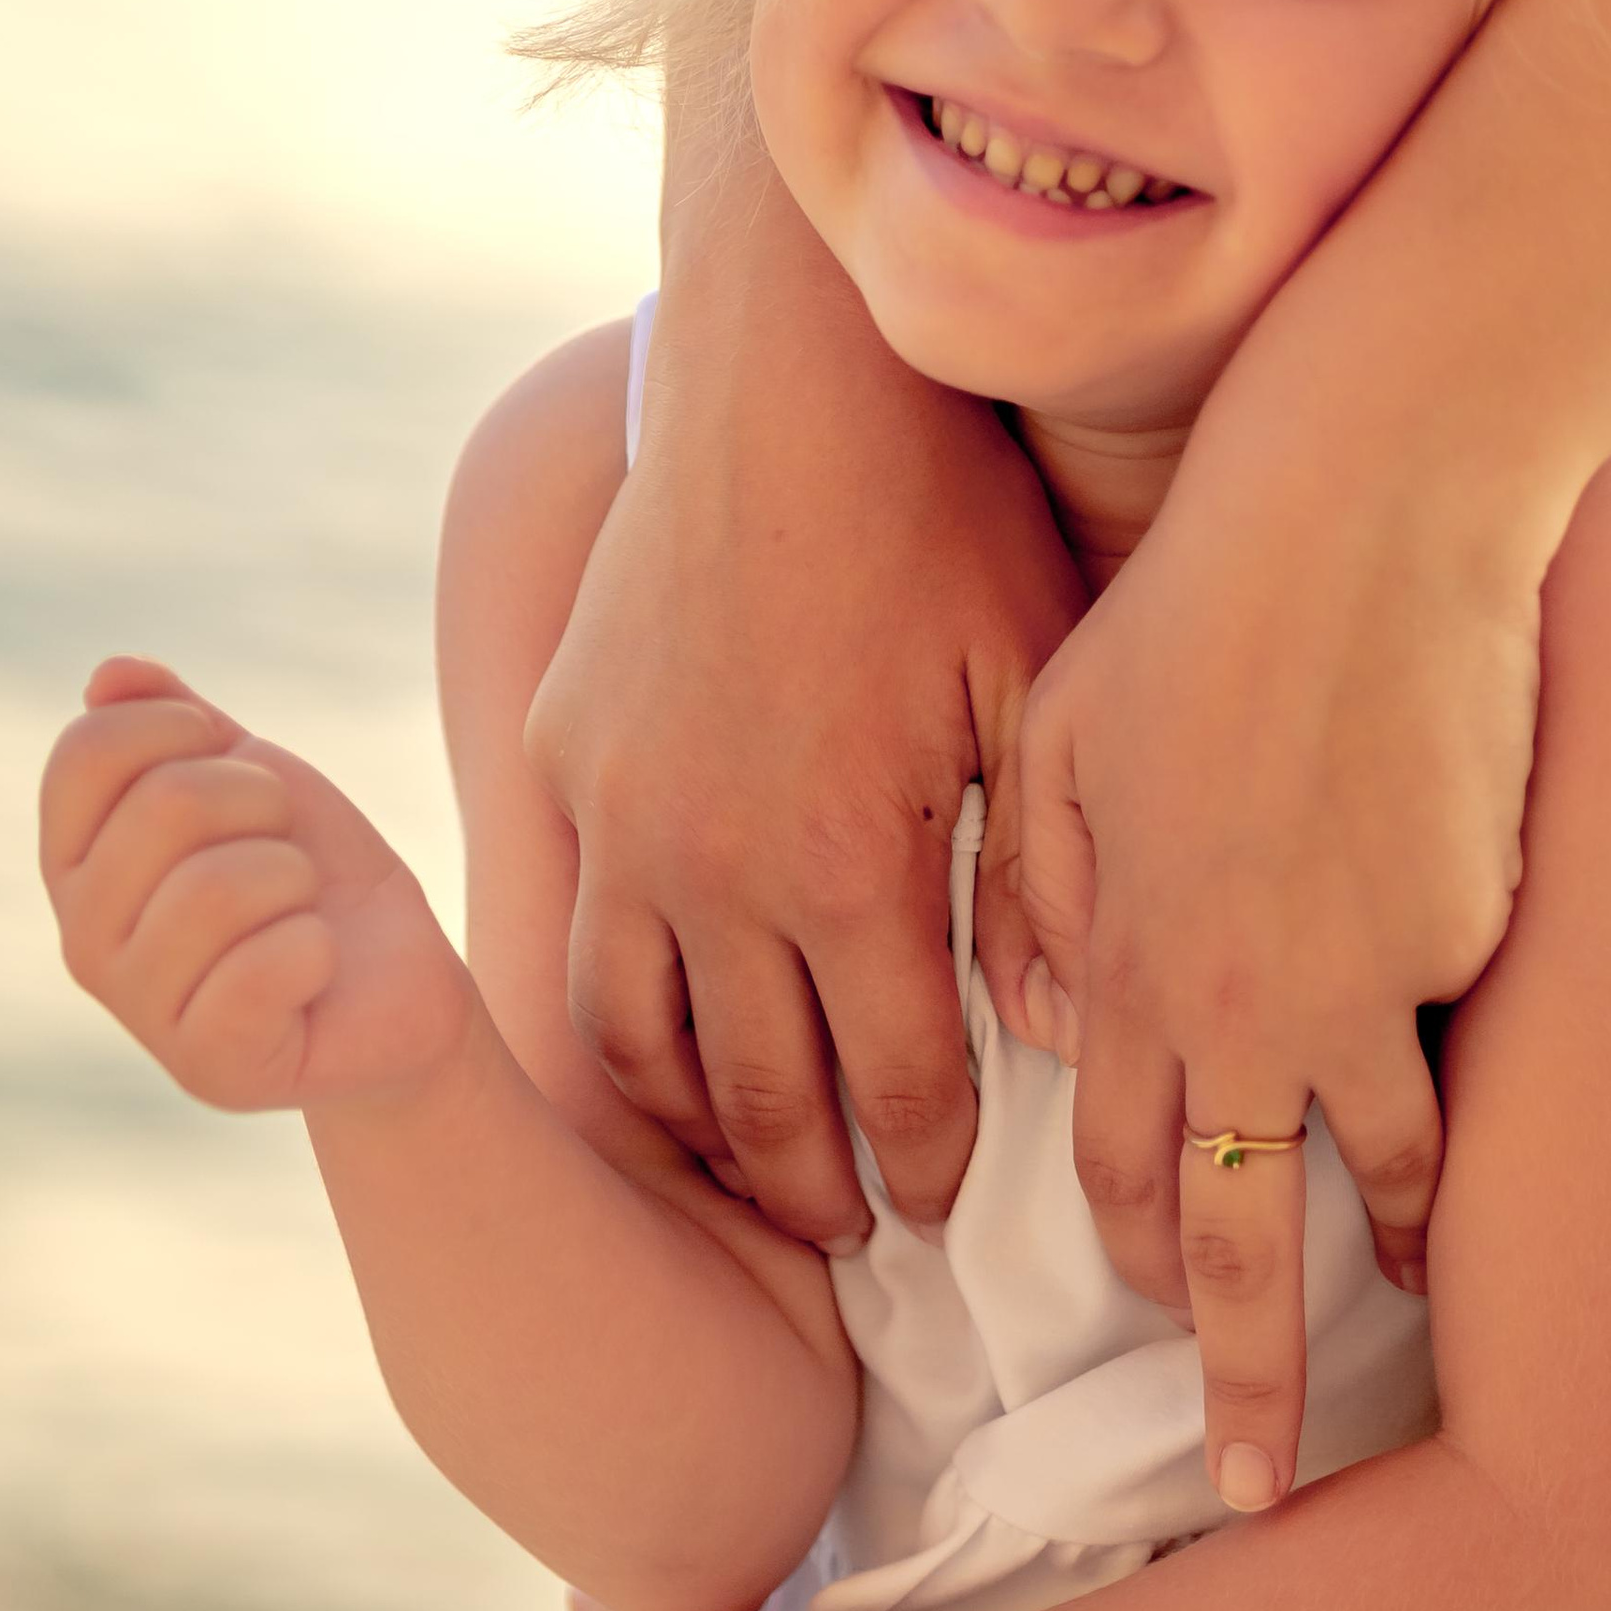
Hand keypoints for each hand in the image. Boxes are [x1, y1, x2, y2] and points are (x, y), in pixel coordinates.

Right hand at [39, 657, 474, 1107]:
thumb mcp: (250, 776)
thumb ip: (176, 722)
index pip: (85, 752)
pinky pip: (265, 968)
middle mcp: (84, 938)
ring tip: (298, 912)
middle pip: (165, 805)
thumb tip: (109, 675)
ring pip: (219, 886)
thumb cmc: (312, 875)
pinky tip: (313, 970)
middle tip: (286, 852)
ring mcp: (140, 1011)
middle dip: (263, 804)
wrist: (396, 980)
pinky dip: (316, 949)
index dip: (183, 728)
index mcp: (77, 861)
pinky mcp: (210, 1067)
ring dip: (295, 880)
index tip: (237, 765)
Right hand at [526, 173, 1082, 1249]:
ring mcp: (618, 814)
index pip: (896, 1084)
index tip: (948, 1203)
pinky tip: (661, 1045)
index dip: (931, 1164)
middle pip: (758, 1100)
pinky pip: (574, 933)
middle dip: (817, 1187)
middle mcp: (712, 865)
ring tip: (755, 1167)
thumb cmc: (940, 516)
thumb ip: (1042, 876)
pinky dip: (614, 1022)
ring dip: (700, 1130)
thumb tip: (1049, 1036)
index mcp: (847, 861)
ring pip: (636, 1043)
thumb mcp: (1034, 683)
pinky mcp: (561, 754)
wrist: (779, 377)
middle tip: (857, 1232)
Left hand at [1019, 427, 1550, 1508]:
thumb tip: (1038, 1024)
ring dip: (1381, 1252)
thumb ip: (1036, 895)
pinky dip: (1447, 1091)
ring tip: (1397, 1302)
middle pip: (1238, 1239)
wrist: (1370, 515)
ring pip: (1373, 1170)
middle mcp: (1243, 999)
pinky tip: (1460, 1122)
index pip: (1122, 1165)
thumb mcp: (1060, 733)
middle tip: (1256, 1492)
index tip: (1145, 1335)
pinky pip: (1449, 1040)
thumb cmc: (1197, 602)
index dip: (1134, 1262)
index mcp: (1129, 957)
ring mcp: (1368, 977)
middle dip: (1247, 1383)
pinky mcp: (1468, 930)